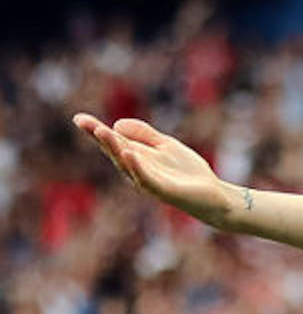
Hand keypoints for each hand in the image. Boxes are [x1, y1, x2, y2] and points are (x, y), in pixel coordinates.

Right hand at [72, 113, 233, 226]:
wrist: (213, 195)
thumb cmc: (187, 172)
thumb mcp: (165, 145)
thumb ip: (144, 134)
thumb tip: (116, 123)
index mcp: (136, 158)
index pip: (114, 142)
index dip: (96, 131)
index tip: (78, 118)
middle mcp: (137, 171)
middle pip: (115, 151)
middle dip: (100, 137)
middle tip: (85, 123)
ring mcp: (149, 181)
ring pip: (126, 164)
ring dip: (114, 148)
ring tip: (102, 131)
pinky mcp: (164, 190)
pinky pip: (146, 178)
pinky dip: (136, 167)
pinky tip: (129, 154)